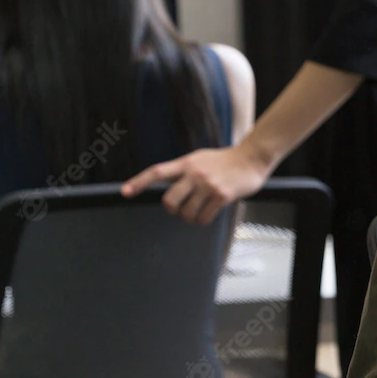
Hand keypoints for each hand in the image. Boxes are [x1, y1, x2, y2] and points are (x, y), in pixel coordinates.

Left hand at [119, 142, 270, 223]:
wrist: (251, 158)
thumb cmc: (224, 161)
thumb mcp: (200, 159)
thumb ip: (184, 170)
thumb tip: (168, 186)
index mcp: (186, 163)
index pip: (157, 172)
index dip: (139, 182)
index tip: (125, 192)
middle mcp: (195, 173)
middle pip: (169, 200)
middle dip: (172, 209)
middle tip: (180, 208)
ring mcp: (208, 185)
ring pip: (186, 213)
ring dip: (190, 217)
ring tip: (199, 210)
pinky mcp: (222, 195)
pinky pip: (204, 217)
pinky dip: (203, 220)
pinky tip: (210, 212)